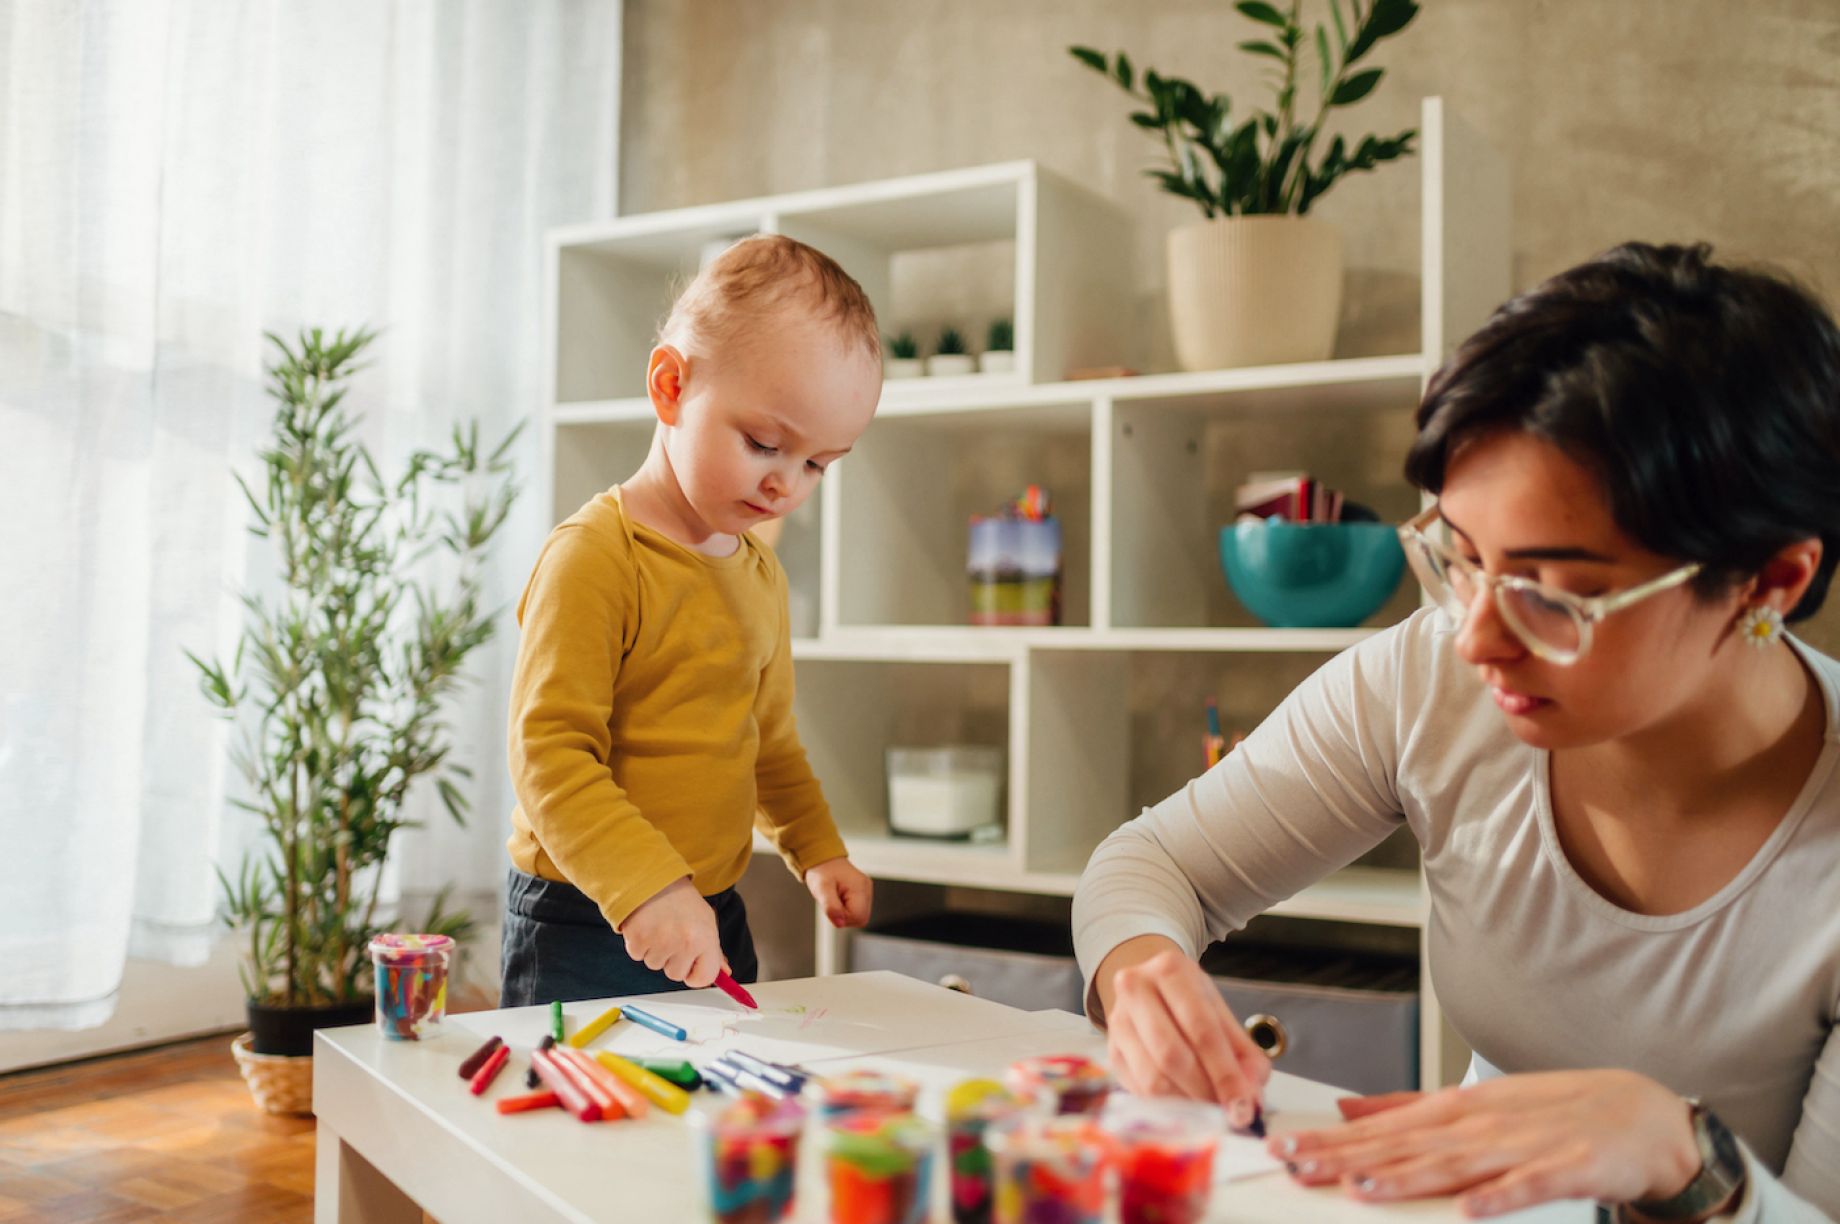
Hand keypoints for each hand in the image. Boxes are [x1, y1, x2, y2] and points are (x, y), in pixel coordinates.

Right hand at [617, 877, 726, 987]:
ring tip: (659, 926)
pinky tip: (646, 925)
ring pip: (655, 966)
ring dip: (655, 951)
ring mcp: (660, 941)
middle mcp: (684, 942)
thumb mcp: (705, 921)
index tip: (691, 965)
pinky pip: (638, 956)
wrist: (654, 877)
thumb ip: (714, 951)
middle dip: (673, 959)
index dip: (695, 973)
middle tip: (673, 934)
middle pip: (676, 975)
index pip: (703, 978)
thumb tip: (725, 973)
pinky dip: (639, 944)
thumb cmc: (682, 901)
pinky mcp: (637, 939)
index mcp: (705, 938)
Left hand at [806, 858, 871, 927]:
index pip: (859, 917)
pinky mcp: (863, 894)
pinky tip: (840, 898)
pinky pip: (857, 910)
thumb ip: (831, 907)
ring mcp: (866, 891)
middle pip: (862, 919)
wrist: (823, 860)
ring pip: (860, 916)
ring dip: (845, 913)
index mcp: (860, 887)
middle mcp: (866, 889)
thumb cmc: (822, 871)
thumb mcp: (821, 889)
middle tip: (834, 903)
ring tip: (836, 899)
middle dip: (845, 916)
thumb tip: (839, 923)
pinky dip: (847, 909)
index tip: (833, 905)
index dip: (843, 917)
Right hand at [1095, 937, 1269, 1121]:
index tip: (1244, 1107)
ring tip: (1211, 1112)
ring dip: (1187, 1104)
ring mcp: (1118, 1021)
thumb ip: (1245, 1057)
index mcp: (1171, 970)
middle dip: (1205, 1091)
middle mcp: (1136, 988)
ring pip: (1153, 1077)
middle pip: (1172, 1054)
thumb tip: (1250, 1102)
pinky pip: (1141, 1090)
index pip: (1202, 1029)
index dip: (1225, 1073)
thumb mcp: (1222, 1015)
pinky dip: (1169, 1107)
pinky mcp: (1112, 1051)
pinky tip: (1188, 1108)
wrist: (1149, 989)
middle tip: (1228, 1114)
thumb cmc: (1190, 1004)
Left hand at [1270, 1069, 1704, 1217]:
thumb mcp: (1474, 1104)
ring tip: (1360, 1188)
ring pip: (1455, 1165)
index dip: (1332, 1141)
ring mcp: (1523, 1147)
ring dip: (1406, 1177)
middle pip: (1404, 1146)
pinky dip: (1499, 1196)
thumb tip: (1349, 1108)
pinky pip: (1528, 1187)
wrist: (1642, 1115)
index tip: (1286, 1149)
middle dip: (1346, 1157)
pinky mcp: (1567, 1169)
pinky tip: (1470, 1210)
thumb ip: (1409, 1109)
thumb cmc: (1553, 1112)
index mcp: (1456, 1111)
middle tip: (1296, 1166)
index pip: (1382, 1129)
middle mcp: (1481, 1125)